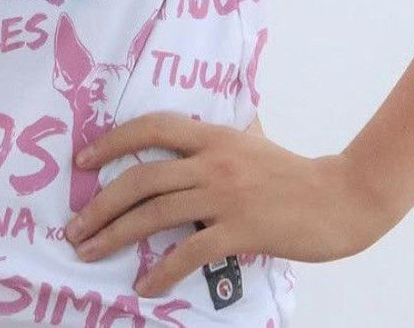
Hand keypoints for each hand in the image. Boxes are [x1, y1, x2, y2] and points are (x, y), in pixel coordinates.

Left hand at [63, 111, 393, 297]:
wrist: (339, 198)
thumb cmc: (293, 173)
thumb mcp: (253, 141)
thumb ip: (222, 137)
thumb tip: (198, 130)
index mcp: (213, 135)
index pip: (151, 128)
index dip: (112, 142)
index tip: (82, 162)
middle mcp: (212, 161)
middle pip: (142, 178)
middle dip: (100, 204)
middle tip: (74, 227)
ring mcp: (225, 195)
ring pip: (156, 213)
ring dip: (115, 235)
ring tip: (90, 253)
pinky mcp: (239, 229)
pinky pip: (189, 251)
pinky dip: (161, 271)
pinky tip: (144, 285)